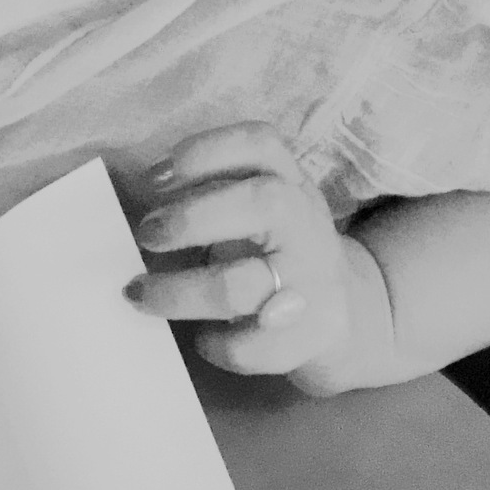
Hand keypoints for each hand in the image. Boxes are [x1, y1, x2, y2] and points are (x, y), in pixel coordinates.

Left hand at [125, 124, 357, 377]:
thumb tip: (145, 213)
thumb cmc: (279, 249)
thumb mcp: (262, 206)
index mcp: (291, 181)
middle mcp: (306, 223)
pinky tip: (204, 338)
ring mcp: (313, 280)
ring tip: (140, 294)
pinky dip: (216, 344)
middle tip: (146, 234)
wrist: (348, 313)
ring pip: (240, 287)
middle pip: (261, 203)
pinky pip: (251, 345)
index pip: (260, 144)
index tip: (156, 177)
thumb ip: (217, 195)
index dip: (205, 153)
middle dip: (191, 218)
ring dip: (179, 293)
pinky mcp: (313, 334)